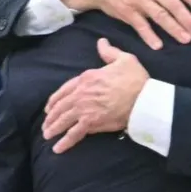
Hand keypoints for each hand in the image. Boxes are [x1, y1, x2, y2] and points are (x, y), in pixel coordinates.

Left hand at [42, 39, 148, 153]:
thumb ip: (109, 52)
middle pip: (61, 106)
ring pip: (64, 119)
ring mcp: (85, 109)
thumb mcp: (124, 59)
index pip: (65, 89)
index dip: (55, 99)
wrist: (143, 98)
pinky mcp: (92, 122)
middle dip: (51, 116)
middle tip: (46, 123)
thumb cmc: (135, 78)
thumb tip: (101, 42)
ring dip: (54, 128)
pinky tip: (57, 148)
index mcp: (87, 77)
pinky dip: (65, 141)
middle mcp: (82, 93)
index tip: (49, 106)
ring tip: (48, 135)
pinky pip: (74, 133)